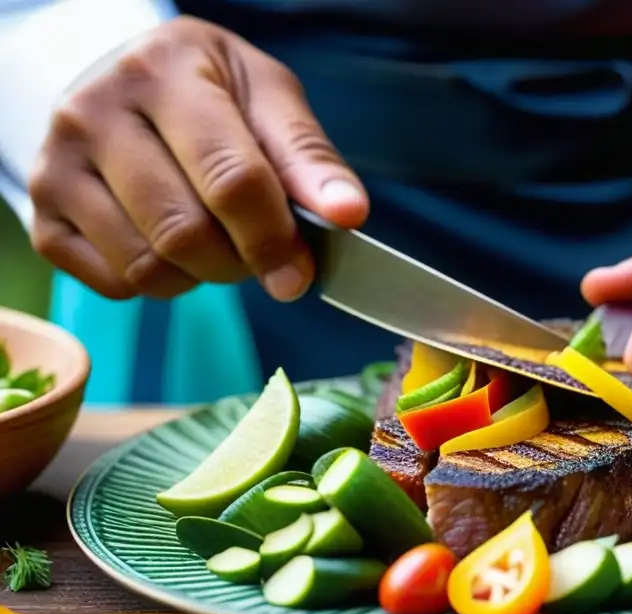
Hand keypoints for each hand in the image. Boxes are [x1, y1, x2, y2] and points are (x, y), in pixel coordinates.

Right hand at [28, 17, 368, 301]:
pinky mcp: (44, 215)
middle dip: (240, 263)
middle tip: (260, 255)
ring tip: (216, 241)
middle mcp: (95, 112)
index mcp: (164, 72)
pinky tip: (171, 245)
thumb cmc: (211, 93)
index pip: (229, 176)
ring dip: (201, 276)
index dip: (273, 237)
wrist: (126, 85)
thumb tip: (347, 215)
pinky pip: (116, 283)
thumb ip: (309, 158)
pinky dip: (160, 283)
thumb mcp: (267, 99)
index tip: (300, 275)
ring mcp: (58, 165)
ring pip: (147, 265)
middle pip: (184, 231)